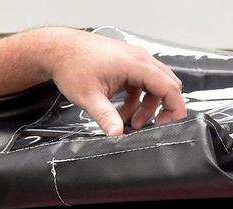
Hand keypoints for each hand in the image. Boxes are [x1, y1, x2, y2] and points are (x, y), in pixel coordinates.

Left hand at [39, 29, 185, 136]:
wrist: (59, 50)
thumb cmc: (72, 66)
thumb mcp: (89, 97)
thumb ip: (106, 116)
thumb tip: (117, 134)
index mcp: (137, 64)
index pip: (170, 87)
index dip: (174, 109)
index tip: (167, 126)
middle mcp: (140, 59)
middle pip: (166, 86)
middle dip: (162, 109)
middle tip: (151, 127)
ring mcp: (134, 61)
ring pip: (153, 86)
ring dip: (145, 107)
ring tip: (130, 124)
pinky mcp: (126, 65)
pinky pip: (140, 85)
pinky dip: (135, 100)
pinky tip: (120, 113)